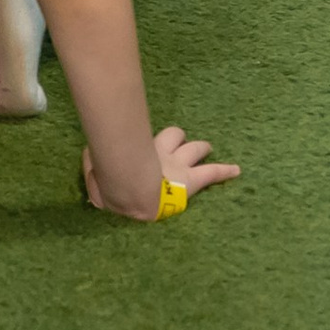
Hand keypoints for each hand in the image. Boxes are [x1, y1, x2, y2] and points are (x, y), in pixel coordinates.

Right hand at [82, 124, 240, 221]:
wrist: (133, 193)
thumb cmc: (113, 184)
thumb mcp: (95, 179)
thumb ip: (95, 176)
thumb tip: (92, 179)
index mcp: (138, 153)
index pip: (142, 139)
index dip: (144, 140)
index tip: (144, 145)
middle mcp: (159, 153)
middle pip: (173, 136)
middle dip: (178, 139)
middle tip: (182, 142)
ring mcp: (178, 165)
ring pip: (194, 148)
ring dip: (200, 148)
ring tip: (207, 148)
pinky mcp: (191, 181)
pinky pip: (212, 173)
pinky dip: (225, 171)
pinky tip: (237, 171)